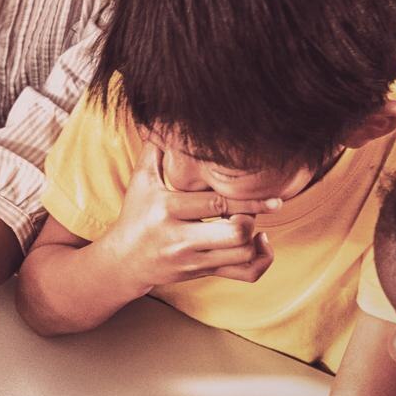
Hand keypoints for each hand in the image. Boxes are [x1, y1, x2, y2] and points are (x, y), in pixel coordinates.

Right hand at [100, 144, 277, 289]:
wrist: (124, 261)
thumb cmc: (135, 215)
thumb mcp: (140, 182)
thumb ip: (155, 151)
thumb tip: (164, 121)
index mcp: (167, 210)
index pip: (216, 204)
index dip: (246, 199)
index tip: (270, 194)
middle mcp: (181, 238)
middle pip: (234, 234)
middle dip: (251, 219)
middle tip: (253, 208)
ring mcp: (193, 259)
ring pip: (241, 255)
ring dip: (255, 237)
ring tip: (253, 223)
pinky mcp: (203, 273)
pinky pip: (243, 274)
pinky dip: (260, 261)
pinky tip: (257, 243)